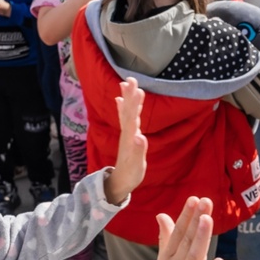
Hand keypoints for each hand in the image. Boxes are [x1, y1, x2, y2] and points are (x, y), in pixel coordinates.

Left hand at [103, 78, 147, 204]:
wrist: (120, 180)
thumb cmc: (130, 174)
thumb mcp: (136, 166)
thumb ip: (138, 152)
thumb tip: (140, 137)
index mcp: (130, 138)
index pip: (132, 118)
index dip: (135, 105)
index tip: (138, 90)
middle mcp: (127, 133)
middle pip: (128, 111)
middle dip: (130, 95)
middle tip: (131, 79)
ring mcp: (126, 133)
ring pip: (126, 112)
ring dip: (126, 97)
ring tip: (125, 82)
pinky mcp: (128, 135)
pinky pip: (125, 117)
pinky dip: (122, 107)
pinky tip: (119, 98)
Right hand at [147, 197, 224, 259]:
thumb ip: (166, 238)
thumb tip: (162, 215)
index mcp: (168, 258)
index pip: (177, 233)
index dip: (186, 216)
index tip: (195, 199)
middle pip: (186, 241)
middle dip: (195, 221)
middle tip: (204, 201)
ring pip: (193, 258)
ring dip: (200, 239)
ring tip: (207, 220)